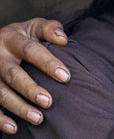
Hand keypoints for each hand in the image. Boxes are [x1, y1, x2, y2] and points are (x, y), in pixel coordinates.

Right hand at [0, 18, 70, 133]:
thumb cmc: (24, 37)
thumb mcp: (34, 27)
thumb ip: (49, 29)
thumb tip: (63, 39)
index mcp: (11, 38)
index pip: (31, 50)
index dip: (48, 63)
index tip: (66, 77)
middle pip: (13, 75)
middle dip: (30, 89)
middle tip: (49, 102)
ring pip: (0, 93)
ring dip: (19, 107)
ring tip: (38, 118)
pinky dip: (0, 119)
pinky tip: (14, 128)